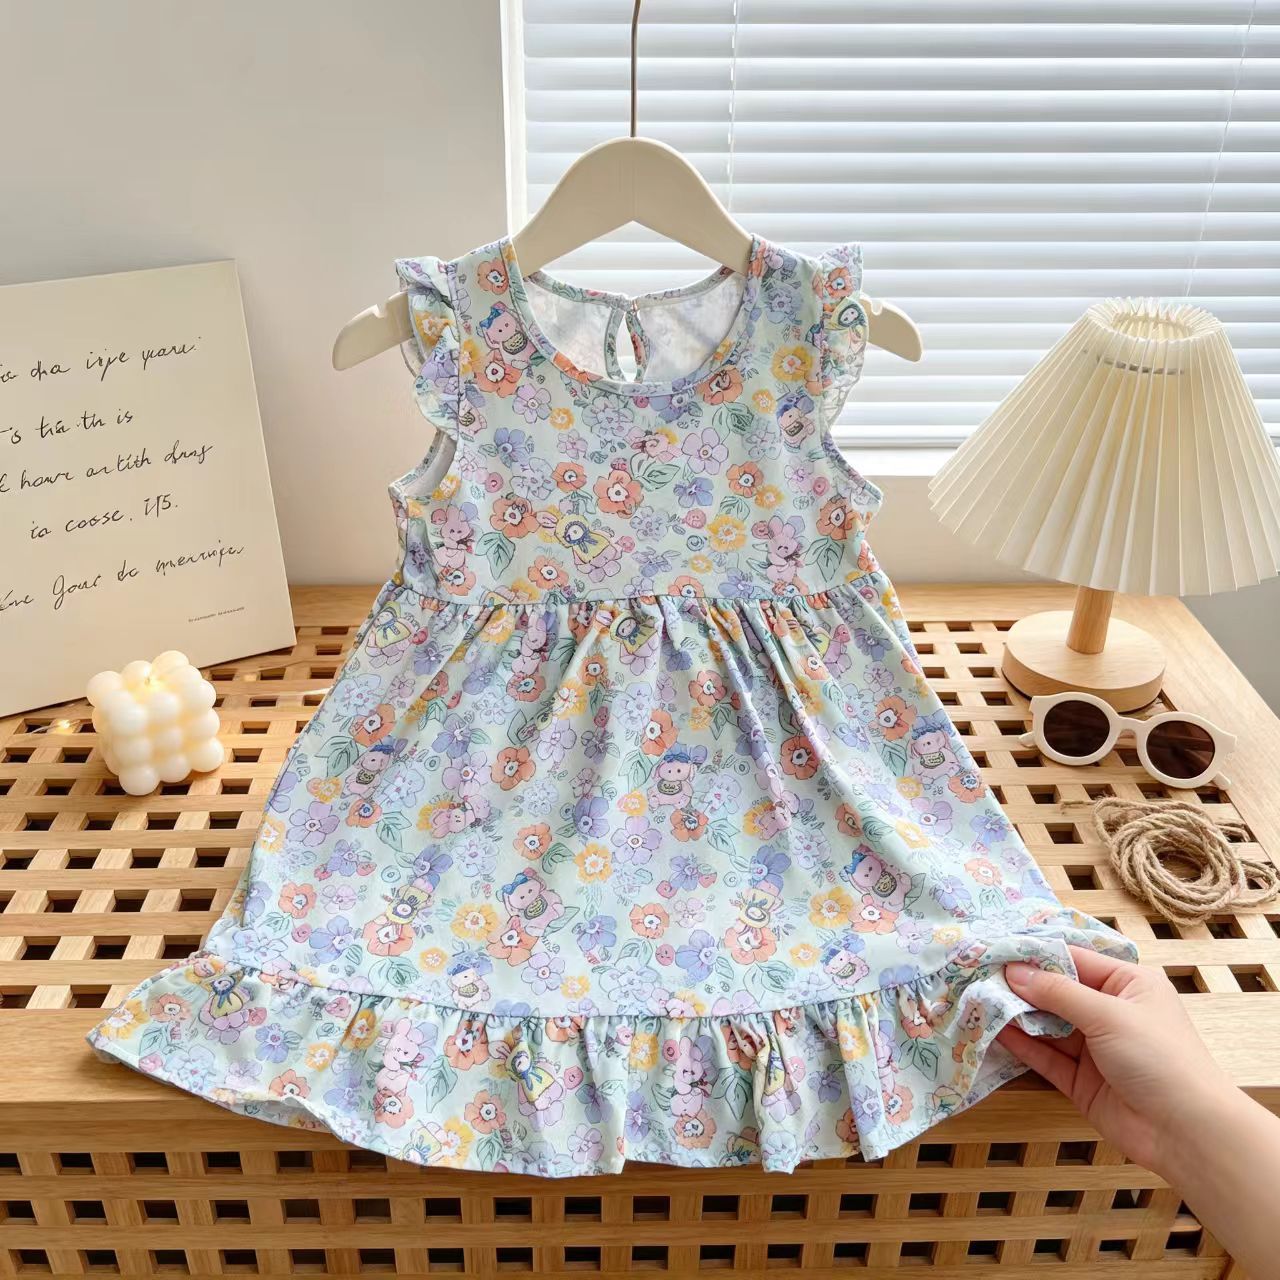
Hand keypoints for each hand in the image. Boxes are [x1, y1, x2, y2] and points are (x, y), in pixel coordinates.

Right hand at [998, 946, 1232, 1175]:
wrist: (1187, 1134)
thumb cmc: (1159, 1058)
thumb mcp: (1109, 1015)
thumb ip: (1058, 993)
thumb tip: (1012, 971)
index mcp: (1127, 984)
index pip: (1073, 959)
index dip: (1035, 955)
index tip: (994, 949)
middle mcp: (1109, 1012)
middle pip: (1056, 991)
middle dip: (1020, 985)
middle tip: (976, 975)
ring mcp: (1093, 1048)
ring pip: (1046, 1024)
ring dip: (1015, 1014)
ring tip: (976, 999)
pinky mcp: (1080, 1080)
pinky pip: (1045, 1056)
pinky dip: (1021, 1044)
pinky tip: (993, 1030)